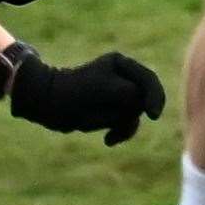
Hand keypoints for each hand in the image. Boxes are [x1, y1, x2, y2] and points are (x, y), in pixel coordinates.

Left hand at [9, 45, 165, 143]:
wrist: (49, 104)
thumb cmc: (74, 92)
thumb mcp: (105, 89)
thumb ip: (131, 95)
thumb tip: (145, 107)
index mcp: (120, 63)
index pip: (148, 81)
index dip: (154, 97)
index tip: (152, 115)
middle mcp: (122, 77)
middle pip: (144, 99)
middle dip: (131, 112)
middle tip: (110, 117)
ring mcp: (118, 94)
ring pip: (136, 114)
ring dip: (124, 125)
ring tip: (107, 134)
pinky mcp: (113, 110)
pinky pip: (128, 123)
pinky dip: (120, 132)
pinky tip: (107, 140)